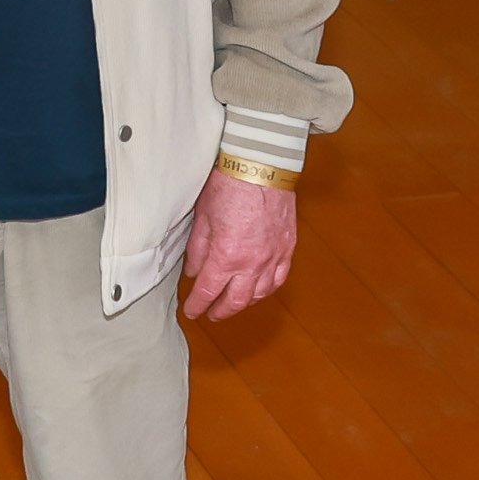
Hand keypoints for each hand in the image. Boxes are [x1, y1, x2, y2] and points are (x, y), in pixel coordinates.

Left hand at [180, 172, 301, 320]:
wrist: (262, 165)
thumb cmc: (228, 185)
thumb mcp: (202, 217)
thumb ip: (198, 249)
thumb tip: (194, 271)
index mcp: (226, 256)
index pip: (208, 291)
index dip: (197, 304)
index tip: (191, 311)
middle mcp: (252, 263)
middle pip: (236, 301)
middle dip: (220, 311)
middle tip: (210, 314)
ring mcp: (273, 257)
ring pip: (260, 294)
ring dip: (244, 303)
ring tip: (233, 303)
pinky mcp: (288, 247)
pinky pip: (279, 278)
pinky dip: (267, 289)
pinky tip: (260, 290)